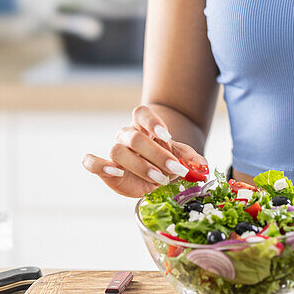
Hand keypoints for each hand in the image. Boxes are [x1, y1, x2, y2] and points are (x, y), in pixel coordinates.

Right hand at [81, 104, 207, 198]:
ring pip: (118, 151)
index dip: (152, 122)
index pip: (141, 113)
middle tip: (175, 169)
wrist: (153, 175)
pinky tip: (116, 172)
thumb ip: (192, 159)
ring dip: (140, 166)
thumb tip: (201, 166)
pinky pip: (92, 162)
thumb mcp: (181, 157)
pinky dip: (99, 166)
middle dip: (157, 155)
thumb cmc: (165, 161)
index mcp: (144, 127)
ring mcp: (115, 151)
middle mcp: (127, 136)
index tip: (167, 135)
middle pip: (135, 137)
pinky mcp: (104, 168)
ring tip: (158, 180)